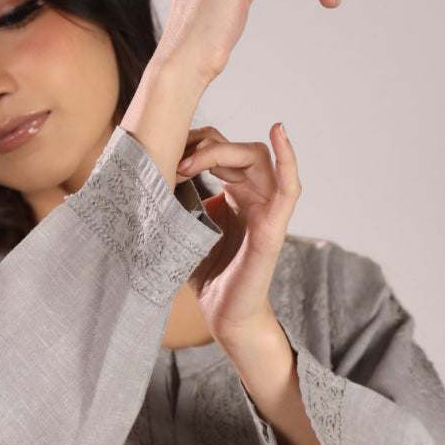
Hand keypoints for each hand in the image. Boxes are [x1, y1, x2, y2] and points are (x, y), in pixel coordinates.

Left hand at [176, 122, 300, 342]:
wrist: (224, 314)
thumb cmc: (208, 275)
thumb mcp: (187, 229)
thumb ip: (181, 201)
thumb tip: (155, 173)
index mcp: (236, 194)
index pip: (222, 150)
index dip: (196, 145)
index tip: (166, 156)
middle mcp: (255, 196)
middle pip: (237, 148)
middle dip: (204, 146)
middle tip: (175, 163)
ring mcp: (267, 209)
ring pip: (256, 158)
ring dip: (222, 152)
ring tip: (191, 163)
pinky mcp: (273, 228)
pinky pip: (289, 187)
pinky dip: (288, 158)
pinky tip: (278, 131)